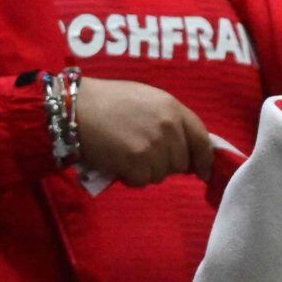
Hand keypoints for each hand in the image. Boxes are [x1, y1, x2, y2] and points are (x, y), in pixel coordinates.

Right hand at [73, 78, 214, 187]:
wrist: (76, 108)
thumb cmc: (110, 101)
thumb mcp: (149, 100)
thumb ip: (170, 120)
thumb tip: (185, 148)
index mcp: (174, 108)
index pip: (201, 138)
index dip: (204, 158)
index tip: (204, 171)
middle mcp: (169, 127)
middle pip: (182, 162)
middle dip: (167, 164)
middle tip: (145, 157)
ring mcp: (153, 145)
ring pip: (162, 174)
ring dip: (147, 171)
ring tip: (129, 156)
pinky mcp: (135, 162)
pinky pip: (143, 181)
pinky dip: (132, 178)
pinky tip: (120, 164)